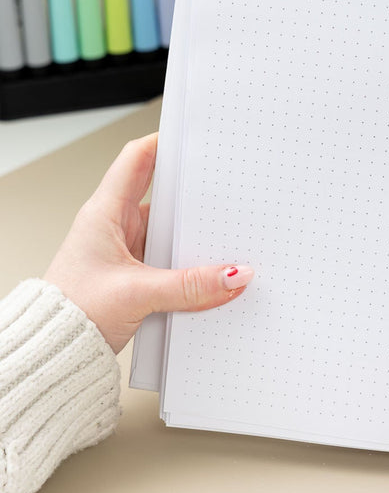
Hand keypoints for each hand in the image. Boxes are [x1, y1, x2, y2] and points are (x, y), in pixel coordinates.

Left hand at [44, 133, 253, 352]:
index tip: (195, 138)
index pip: (137, 158)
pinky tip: (206, 271)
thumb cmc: (68, 317)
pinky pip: (170, 256)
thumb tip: (232, 276)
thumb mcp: (137, 295)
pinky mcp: (135, 272)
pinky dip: (189, 261)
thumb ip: (190, 286)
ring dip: (193, 235)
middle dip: (193, 193)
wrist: (52, 354)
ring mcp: (127, 249)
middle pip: (163, 193)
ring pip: (170, 228)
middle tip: (225, 191)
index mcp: (106, 213)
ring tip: (220, 238)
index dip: (165, 141)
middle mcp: (116, 225)